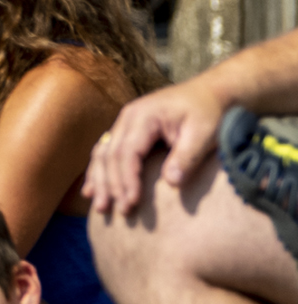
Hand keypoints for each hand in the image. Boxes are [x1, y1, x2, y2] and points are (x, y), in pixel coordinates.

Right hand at [83, 76, 230, 215]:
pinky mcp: (128, 131)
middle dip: (110, 185)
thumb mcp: (205, 132)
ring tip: (99, 207)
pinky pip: (106, 151)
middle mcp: (127, 118)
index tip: (131, 203)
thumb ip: (187, 156)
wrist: (212, 91)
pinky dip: (99, 171)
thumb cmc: (210, 112)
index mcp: (143, 116)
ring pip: (103, 154)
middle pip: (110, 155)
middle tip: (112, 211)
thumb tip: (170, 182)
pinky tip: (92, 189)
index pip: (127, 152)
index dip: (127, 179)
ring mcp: (124, 123)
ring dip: (99, 180)